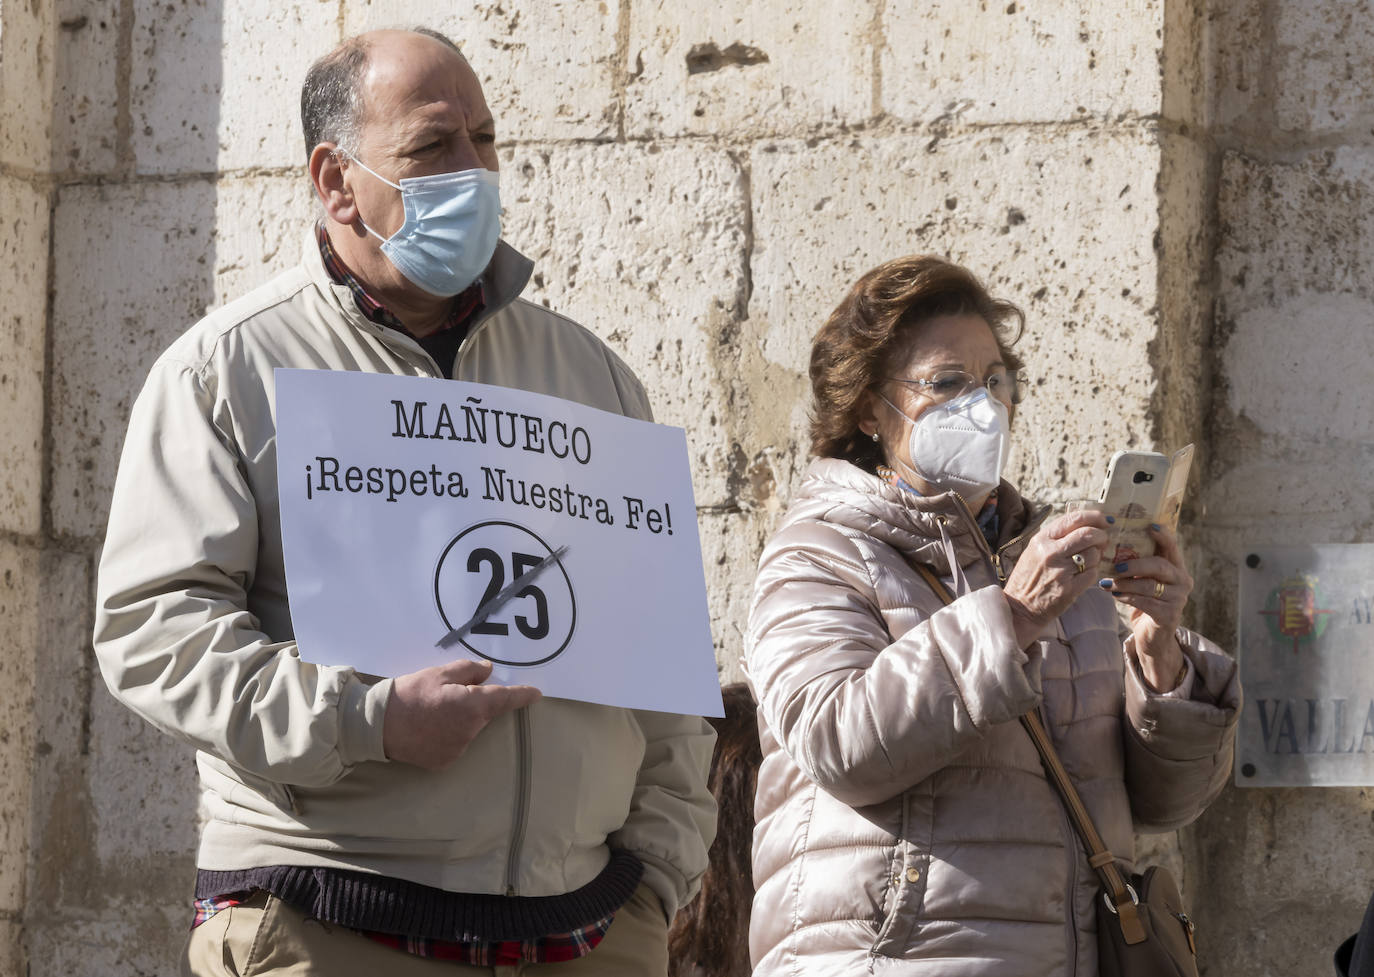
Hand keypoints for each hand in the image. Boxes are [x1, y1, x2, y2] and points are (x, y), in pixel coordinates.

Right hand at [383, 658, 540, 768]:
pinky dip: (448, 735)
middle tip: (449, 694)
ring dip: (461, 720)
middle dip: (475, 703)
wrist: (377, 725)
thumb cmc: (409, 694)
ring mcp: (458, 749)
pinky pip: (455, 744)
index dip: (522, 696)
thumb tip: (488, 672)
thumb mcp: (439, 673)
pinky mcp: (444, 761)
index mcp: (472, 707)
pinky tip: (428, 728)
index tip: (536, 694)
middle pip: (483, 714)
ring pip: (469, 729)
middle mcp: (470, 732)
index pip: (505, 700)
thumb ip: (468, 671)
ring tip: (432, 712)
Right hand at [1002, 509, 1110, 648]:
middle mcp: (1050, 552)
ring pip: (1094, 555)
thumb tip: (1088, 525)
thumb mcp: (1035, 550)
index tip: (1105, 520)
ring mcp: (1060, 571)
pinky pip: (1093, 574)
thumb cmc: (1029, 577)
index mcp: (1042, 539)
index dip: (1095, 517)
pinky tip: (1084, 575)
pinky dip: (1093, 573)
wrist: (1020, 608)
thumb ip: (1057, 537)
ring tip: (1088, 561)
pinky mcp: (1069, 589)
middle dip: (1102, 536)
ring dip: (1097, 557)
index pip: (1074, 519)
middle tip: (1104, 540)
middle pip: (1088, 535)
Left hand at [1097, 525, 1190, 690]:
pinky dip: (1127, 597)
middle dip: (1135, 563)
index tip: (1148, 525)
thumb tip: (1112, 542)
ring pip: (1149, 585)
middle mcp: (1183, 581)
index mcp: (1176, 567)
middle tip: (1115, 564)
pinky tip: (1115, 595)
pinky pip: (1145, 602)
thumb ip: (1137, 562)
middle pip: (1160, 565)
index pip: (1172, 546)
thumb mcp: (1142, 579)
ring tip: (1107, 583)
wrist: (1152, 636)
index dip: (1162, 534)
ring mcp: (1179, 599)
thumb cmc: (1144, 601)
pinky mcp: (1170, 615)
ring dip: (1125, 582)